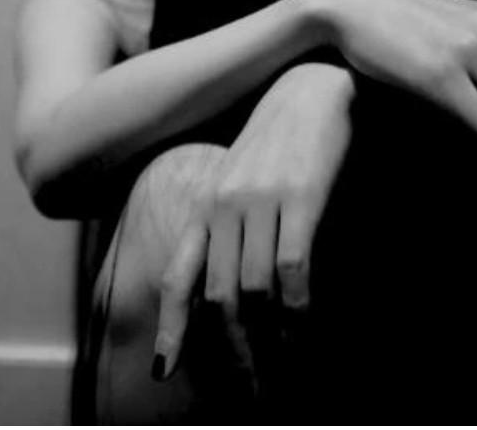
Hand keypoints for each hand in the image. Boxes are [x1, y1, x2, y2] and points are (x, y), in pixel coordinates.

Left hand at [152, 62, 354, 382]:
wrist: (312, 86)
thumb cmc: (279, 140)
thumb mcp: (241, 180)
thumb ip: (229, 226)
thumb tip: (230, 285)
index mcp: (206, 206)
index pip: (179, 276)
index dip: (171, 325)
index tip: (164, 368)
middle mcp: (223, 207)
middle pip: (217, 297)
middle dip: (230, 351)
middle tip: (248, 390)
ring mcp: (260, 202)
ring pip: (253, 289)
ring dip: (268, 339)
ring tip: (282, 371)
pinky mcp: (299, 197)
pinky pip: (292, 267)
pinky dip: (297, 308)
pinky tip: (304, 331)